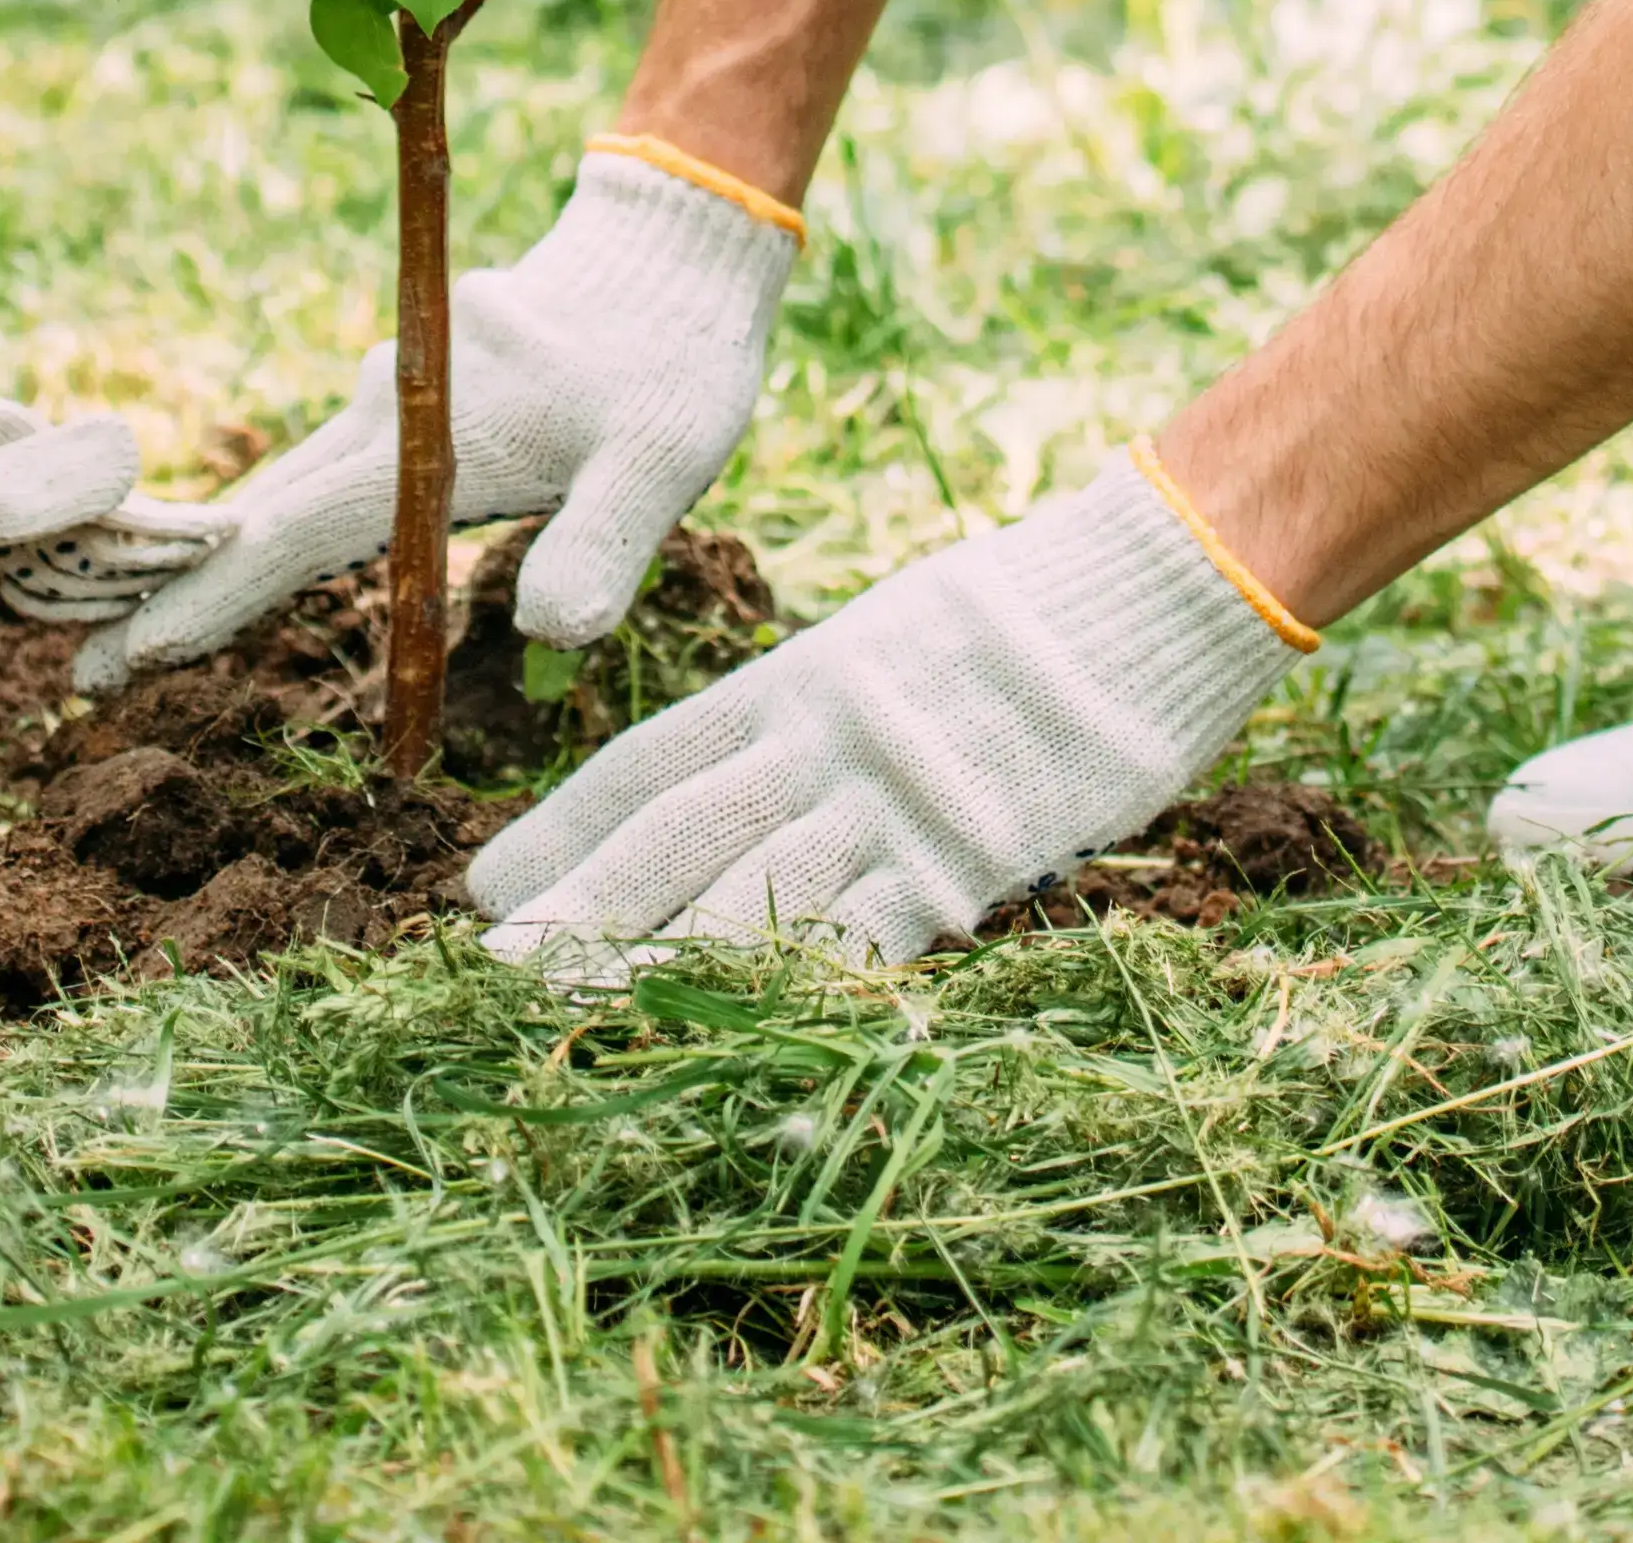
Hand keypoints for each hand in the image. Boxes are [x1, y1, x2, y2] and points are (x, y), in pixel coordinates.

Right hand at [79, 146, 798, 698]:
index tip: (121, 659)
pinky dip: (265, 529)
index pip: (291, 534)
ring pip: (279, 493)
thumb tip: (549, 636)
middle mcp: (379, 411)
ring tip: (131, 636)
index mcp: (425, 436)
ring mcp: (381, 398)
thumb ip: (604, 546)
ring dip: (210, 563)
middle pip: (255, 517)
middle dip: (167, 594)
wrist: (670, 245)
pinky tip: (235, 569)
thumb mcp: (660, 465)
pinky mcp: (400, 399)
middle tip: (82, 676)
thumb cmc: (669, 364)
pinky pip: (316, 474)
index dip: (205, 601)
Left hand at [461, 471, 1300, 976]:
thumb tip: (758, 774)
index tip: (486, 886)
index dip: (562, 828)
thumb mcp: (890, 641)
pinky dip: (794, 991)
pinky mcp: (966, 858)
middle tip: (487, 974)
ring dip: (656, 969)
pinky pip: (864, 938)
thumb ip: (819, 714)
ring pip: (746, 899)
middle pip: (673, 837)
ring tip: (576, 1023)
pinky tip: (735, 1042)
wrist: (1146, 591)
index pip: (648, 762)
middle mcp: (821, 741)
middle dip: (578, 911)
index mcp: (795, 680)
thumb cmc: (1026, 614)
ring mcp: (891, 803)